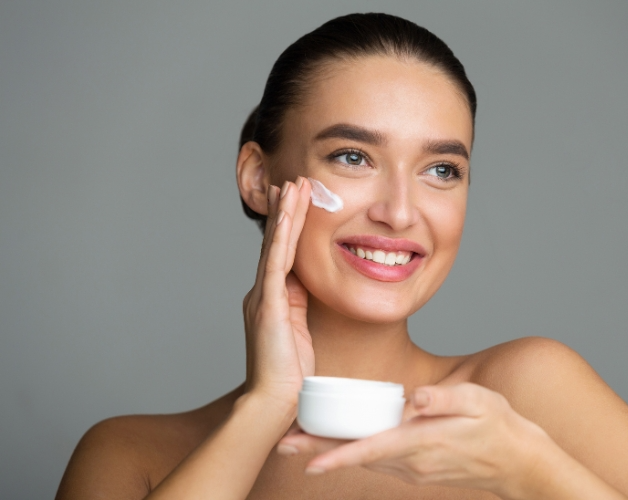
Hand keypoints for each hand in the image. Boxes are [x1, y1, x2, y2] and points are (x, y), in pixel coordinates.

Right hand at [242, 177, 313, 407]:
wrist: (274, 401)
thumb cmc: (287, 373)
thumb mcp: (297, 329)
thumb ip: (297, 304)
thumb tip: (304, 283)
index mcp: (270, 299)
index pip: (280, 254)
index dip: (287, 226)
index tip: (295, 200)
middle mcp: (262, 292)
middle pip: (275, 243)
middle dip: (285, 211)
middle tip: (292, 181)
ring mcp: (263, 297)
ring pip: (276, 246)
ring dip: (286, 214)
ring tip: (294, 186)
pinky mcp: (269, 305)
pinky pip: (277, 263)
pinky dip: (283, 235)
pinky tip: (289, 214)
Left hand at [277, 383, 551, 497]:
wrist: (519, 462)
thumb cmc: (500, 427)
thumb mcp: (480, 402)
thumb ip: (446, 399)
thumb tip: (418, 397)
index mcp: (423, 443)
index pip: (372, 449)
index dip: (338, 455)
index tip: (309, 460)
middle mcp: (412, 461)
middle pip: (357, 456)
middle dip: (319, 452)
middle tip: (283, 445)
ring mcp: (413, 469)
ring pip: (364, 459)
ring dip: (331, 453)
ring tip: (299, 443)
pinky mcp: (415, 468)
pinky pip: (377, 459)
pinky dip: (352, 452)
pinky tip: (337, 444)